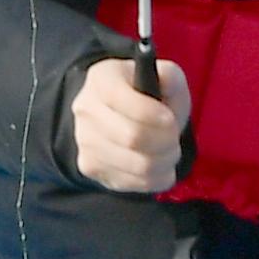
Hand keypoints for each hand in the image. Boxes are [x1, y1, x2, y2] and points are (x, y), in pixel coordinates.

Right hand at [70, 54, 191, 193]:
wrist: (122, 116)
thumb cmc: (149, 95)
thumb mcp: (165, 77)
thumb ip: (171, 76)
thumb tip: (166, 79)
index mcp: (101, 78)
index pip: (123, 100)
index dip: (152, 114)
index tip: (171, 119)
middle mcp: (85, 109)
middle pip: (132, 137)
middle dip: (165, 141)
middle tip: (175, 137)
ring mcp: (84, 141)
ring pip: (137, 165)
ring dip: (165, 161)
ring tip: (170, 151)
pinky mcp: (91, 167)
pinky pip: (134, 182)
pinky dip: (157, 178)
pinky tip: (160, 165)